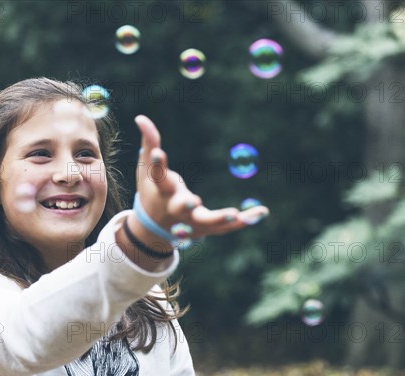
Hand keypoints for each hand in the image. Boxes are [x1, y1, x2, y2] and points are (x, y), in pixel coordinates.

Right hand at [134, 115, 268, 239]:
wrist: (154, 229)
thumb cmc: (152, 192)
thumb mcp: (147, 168)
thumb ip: (149, 143)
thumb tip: (141, 117)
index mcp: (161, 192)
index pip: (157, 177)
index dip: (157, 165)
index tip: (157, 152)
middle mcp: (176, 209)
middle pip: (180, 208)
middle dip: (185, 206)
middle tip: (192, 201)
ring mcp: (191, 222)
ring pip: (207, 222)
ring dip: (221, 219)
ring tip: (235, 214)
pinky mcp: (206, 229)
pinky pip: (227, 227)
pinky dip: (245, 220)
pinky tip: (263, 212)